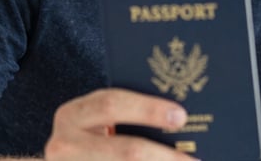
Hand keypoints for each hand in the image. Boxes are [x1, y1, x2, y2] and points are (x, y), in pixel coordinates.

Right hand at [44, 88, 195, 160]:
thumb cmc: (91, 134)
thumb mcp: (100, 120)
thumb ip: (130, 115)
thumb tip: (180, 120)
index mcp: (74, 114)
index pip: (113, 104)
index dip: (149, 110)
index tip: (181, 117)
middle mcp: (65, 144)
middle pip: (126, 151)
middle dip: (164, 156)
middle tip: (195, 160)